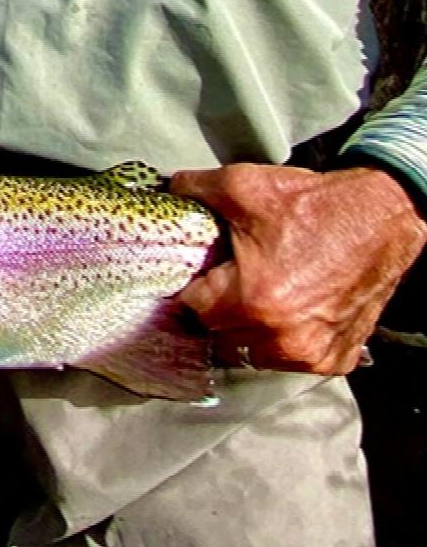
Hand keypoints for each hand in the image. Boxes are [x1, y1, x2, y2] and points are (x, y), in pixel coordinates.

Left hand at [171, 162, 426, 373]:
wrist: (379, 218)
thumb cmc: (311, 205)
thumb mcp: (241, 185)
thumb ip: (192, 189)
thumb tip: (167, 191)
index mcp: (252, 301)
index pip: (193, 310)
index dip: (187, 288)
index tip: (192, 276)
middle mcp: (282, 338)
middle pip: (222, 336)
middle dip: (217, 311)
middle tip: (224, 282)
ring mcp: (312, 353)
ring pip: (256, 354)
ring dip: (250, 331)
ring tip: (256, 295)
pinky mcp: (338, 357)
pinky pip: (295, 360)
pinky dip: (287, 341)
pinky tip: (289, 310)